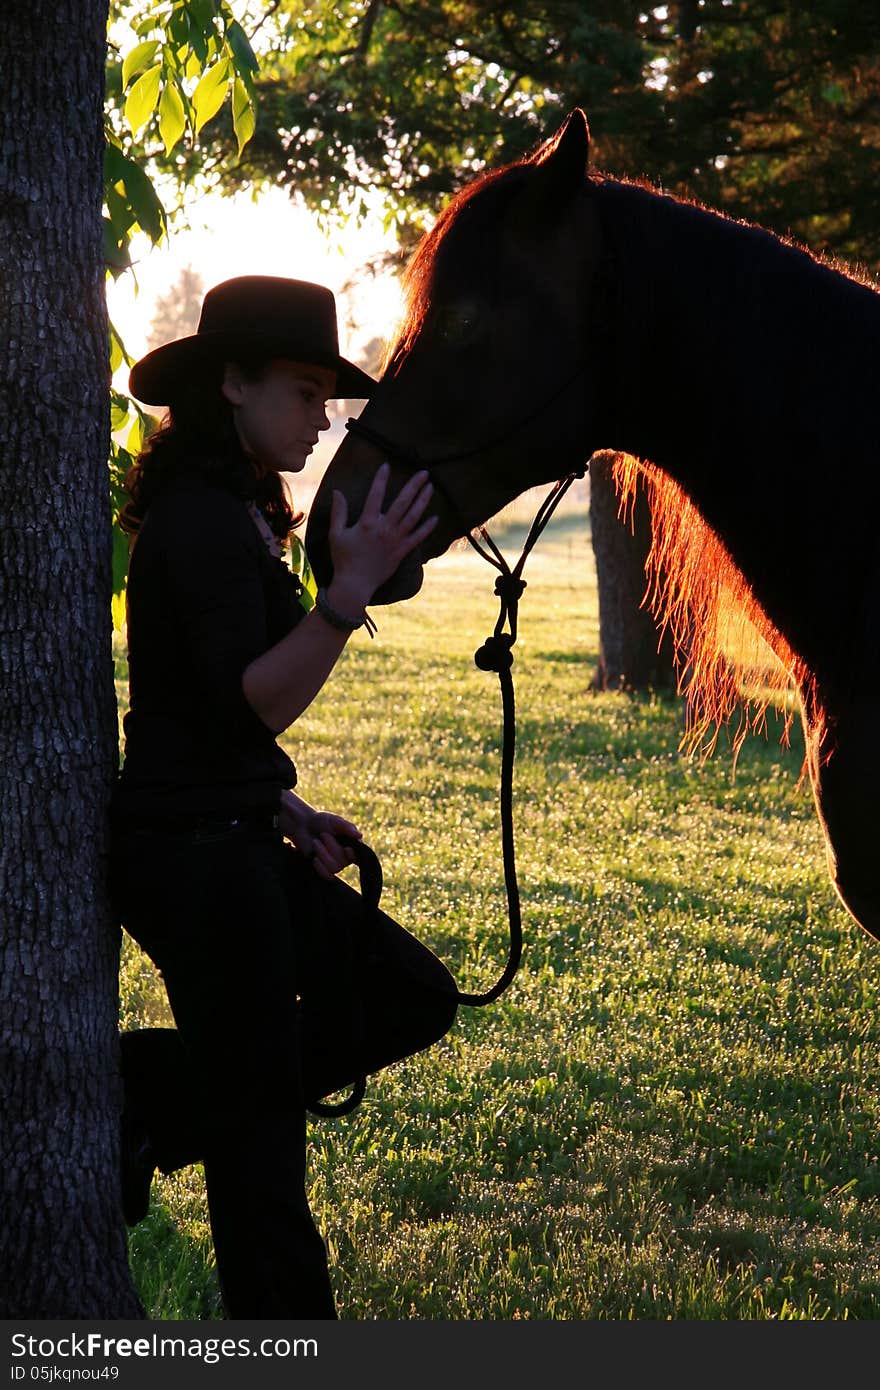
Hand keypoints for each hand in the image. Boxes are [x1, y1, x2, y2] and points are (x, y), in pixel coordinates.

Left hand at [279, 793, 362, 879]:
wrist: (303, 826)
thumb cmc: (321, 821)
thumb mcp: (334, 821)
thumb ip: (347, 827)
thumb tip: (359, 836)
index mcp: (352, 844)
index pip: (358, 856)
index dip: (353, 855)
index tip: (346, 849)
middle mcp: (345, 856)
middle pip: (344, 861)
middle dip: (331, 846)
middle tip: (323, 835)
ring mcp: (335, 864)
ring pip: (334, 868)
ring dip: (323, 854)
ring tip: (315, 842)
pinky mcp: (324, 870)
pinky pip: (327, 876)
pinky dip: (320, 868)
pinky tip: (315, 858)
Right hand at [327, 462, 437, 605]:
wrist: (355, 584)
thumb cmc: (343, 559)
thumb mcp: (336, 534)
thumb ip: (339, 512)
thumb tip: (337, 491)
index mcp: (367, 522)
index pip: (376, 495)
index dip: (381, 479)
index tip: (387, 465)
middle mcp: (384, 529)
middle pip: (402, 502)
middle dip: (414, 486)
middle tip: (424, 473)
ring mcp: (395, 540)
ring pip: (413, 517)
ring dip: (423, 501)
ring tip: (430, 488)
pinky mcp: (401, 551)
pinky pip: (417, 538)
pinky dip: (427, 528)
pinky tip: (435, 518)